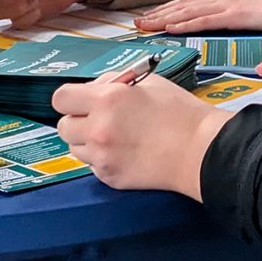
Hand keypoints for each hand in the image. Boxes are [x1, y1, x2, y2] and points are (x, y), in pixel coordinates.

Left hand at [53, 73, 228, 194]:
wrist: (200, 151)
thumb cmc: (180, 113)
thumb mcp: (148, 83)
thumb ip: (115, 83)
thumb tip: (96, 88)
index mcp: (106, 100)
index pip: (61, 99)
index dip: (71, 99)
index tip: (81, 100)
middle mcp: (98, 129)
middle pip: (63, 127)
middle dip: (78, 121)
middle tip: (98, 119)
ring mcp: (102, 157)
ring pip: (75, 149)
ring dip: (87, 142)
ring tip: (114, 137)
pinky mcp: (110, 177)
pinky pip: (92, 166)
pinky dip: (102, 159)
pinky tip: (125, 152)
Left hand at [135, 0, 261, 33]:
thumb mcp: (245, 18)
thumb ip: (228, 22)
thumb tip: (214, 31)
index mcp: (222, 1)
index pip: (187, 4)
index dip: (166, 10)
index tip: (149, 18)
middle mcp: (220, 0)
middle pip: (182, 5)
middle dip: (157, 13)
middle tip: (136, 23)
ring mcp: (226, 5)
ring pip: (188, 11)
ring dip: (164, 18)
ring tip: (146, 26)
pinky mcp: (234, 15)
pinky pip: (205, 20)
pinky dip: (186, 24)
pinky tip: (171, 28)